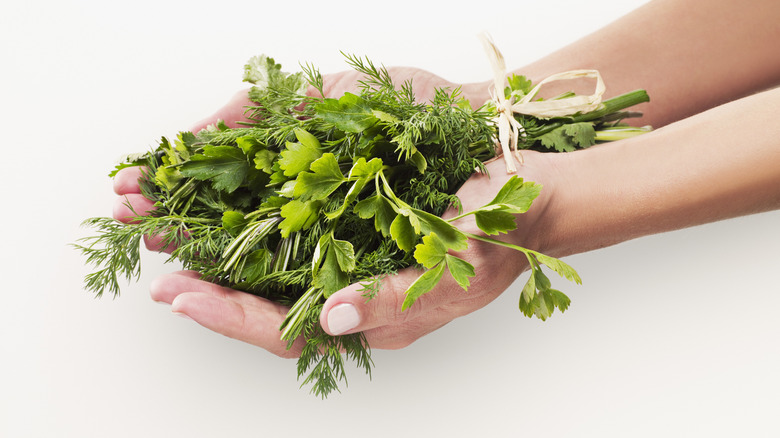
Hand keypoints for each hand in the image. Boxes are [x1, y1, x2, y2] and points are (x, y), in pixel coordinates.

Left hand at [149, 154, 553, 354]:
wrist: (530, 201)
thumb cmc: (499, 232)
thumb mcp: (455, 267)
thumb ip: (393, 297)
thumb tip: (332, 318)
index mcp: (381, 319)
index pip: (292, 334)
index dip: (235, 318)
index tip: (184, 297)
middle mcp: (361, 303)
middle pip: (272, 317)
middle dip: (214, 301)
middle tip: (160, 279)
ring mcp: (359, 274)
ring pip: (280, 287)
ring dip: (227, 272)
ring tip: (177, 254)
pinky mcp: (360, 241)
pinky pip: (299, 254)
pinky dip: (257, 244)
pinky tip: (230, 226)